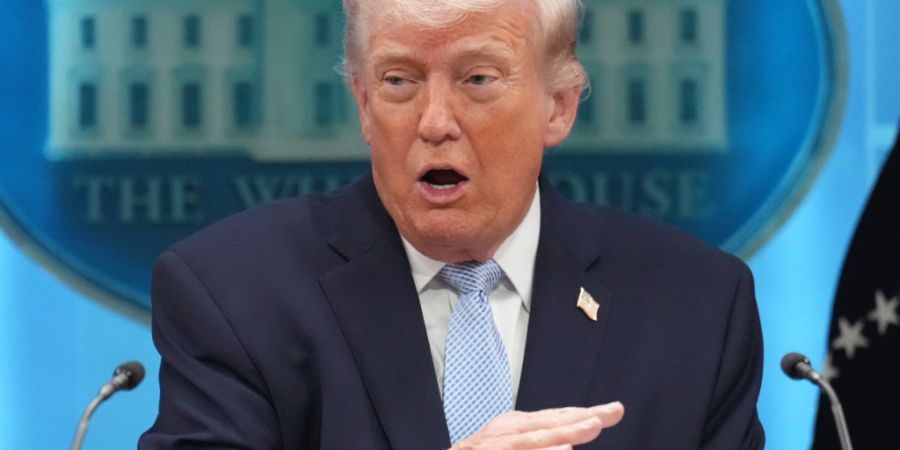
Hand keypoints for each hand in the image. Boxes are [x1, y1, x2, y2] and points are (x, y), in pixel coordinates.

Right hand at [450, 401, 624, 449]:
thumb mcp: (513, 439)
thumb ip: (540, 436)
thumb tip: (570, 442)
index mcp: (518, 426)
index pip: (558, 417)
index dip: (586, 413)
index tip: (615, 411)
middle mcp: (508, 432)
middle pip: (548, 425)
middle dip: (577, 421)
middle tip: (605, 416)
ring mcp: (499, 445)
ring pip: (531, 441)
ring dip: (555, 439)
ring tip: (582, 434)